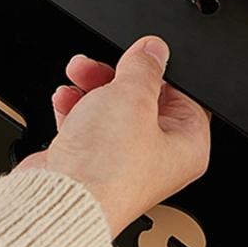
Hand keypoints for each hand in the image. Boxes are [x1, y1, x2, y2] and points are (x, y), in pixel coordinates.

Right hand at [17, 36, 210, 236]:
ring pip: (110, 110)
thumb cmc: (106, 169)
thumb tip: (153, 50)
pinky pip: (87, 125)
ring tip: (77, 75)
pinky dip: (75, 108)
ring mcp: (122, 161)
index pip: (183, 96)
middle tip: (99, 65)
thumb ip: (144, 67)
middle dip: (115, 76)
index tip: (140, 56)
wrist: (60, 197)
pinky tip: (65, 99)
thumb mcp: (132, 98)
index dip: (159, 72)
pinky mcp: (90, 163)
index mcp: (187, 147)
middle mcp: (157, 158)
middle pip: (143, 100)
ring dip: (90, 87)